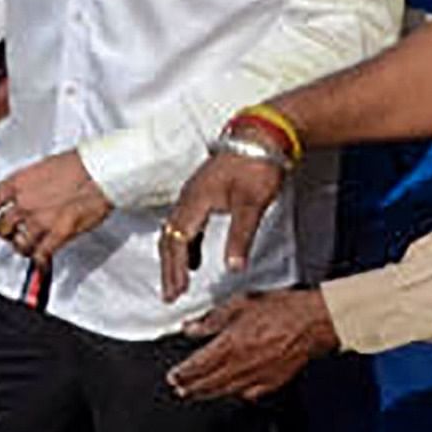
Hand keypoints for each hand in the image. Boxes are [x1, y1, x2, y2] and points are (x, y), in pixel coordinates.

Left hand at [0, 147, 108, 264]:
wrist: (101, 170)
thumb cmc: (78, 164)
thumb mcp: (43, 167)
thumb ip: (30, 185)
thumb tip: (27, 197)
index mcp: (18, 183)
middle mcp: (24, 203)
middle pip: (2, 228)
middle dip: (6, 234)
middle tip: (14, 235)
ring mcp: (40, 220)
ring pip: (19, 245)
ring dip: (23, 248)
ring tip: (30, 247)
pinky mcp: (58, 233)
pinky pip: (41, 254)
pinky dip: (40, 262)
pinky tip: (42, 264)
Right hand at [160, 148, 290, 300]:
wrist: (263, 136)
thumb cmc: (257, 165)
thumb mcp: (252, 204)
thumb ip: (240, 237)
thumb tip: (233, 267)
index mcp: (195, 201)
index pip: (176, 241)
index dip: (175, 269)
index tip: (177, 292)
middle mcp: (188, 198)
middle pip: (169, 239)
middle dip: (168, 269)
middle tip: (170, 294)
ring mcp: (194, 195)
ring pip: (175, 232)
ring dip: (175, 259)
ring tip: (178, 282)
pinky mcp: (203, 193)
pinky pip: (186, 224)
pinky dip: (186, 245)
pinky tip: (194, 258)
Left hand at [170, 289, 339, 400]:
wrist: (314, 322)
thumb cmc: (283, 310)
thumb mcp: (239, 305)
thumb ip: (212, 319)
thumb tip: (191, 328)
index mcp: (229, 345)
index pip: (197, 366)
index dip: (182, 373)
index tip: (173, 377)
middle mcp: (240, 365)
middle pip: (208, 383)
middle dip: (191, 388)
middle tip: (180, 390)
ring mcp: (257, 376)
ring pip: (225, 391)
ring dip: (208, 394)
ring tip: (197, 394)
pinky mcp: (273, 381)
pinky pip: (249, 393)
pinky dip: (236, 394)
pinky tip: (231, 393)